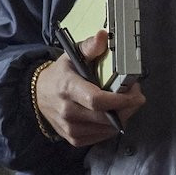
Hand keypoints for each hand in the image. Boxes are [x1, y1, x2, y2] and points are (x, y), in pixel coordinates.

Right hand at [34, 30, 145, 146]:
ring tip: (125, 103)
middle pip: (106, 117)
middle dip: (128, 107)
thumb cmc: (61, 74)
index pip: (97, 100)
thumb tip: (103, 35)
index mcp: (68, 88)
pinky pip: (102, 136)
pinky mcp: (74, 139)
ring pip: (107, 129)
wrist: (39, 94)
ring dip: (123, 117)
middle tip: (135, 95)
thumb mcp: (72, 55)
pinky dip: (112, 126)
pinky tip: (113, 115)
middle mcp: (67, 111)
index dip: (120, 100)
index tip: (135, 93)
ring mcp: (70, 128)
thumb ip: (90, 47)